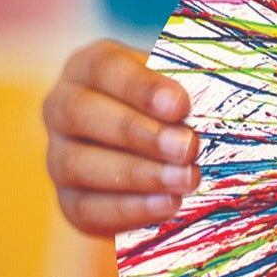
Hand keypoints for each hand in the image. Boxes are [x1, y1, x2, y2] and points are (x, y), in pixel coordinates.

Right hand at [41, 39, 198, 236]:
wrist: (162, 155)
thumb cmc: (175, 108)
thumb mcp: (179, 87)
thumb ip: (190, 87)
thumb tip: (217, 100)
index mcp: (88, 68)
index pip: (104, 67)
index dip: (140, 86)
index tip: (180, 104)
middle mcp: (62, 109)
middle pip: (81, 114)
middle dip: (138, 132)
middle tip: (187, 147)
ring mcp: (58, 157)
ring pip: (77, 164)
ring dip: (137, 174)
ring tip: (186, 179)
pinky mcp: (69, 201)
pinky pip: (86, 208)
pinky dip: (130, 209)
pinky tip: (169, 204)